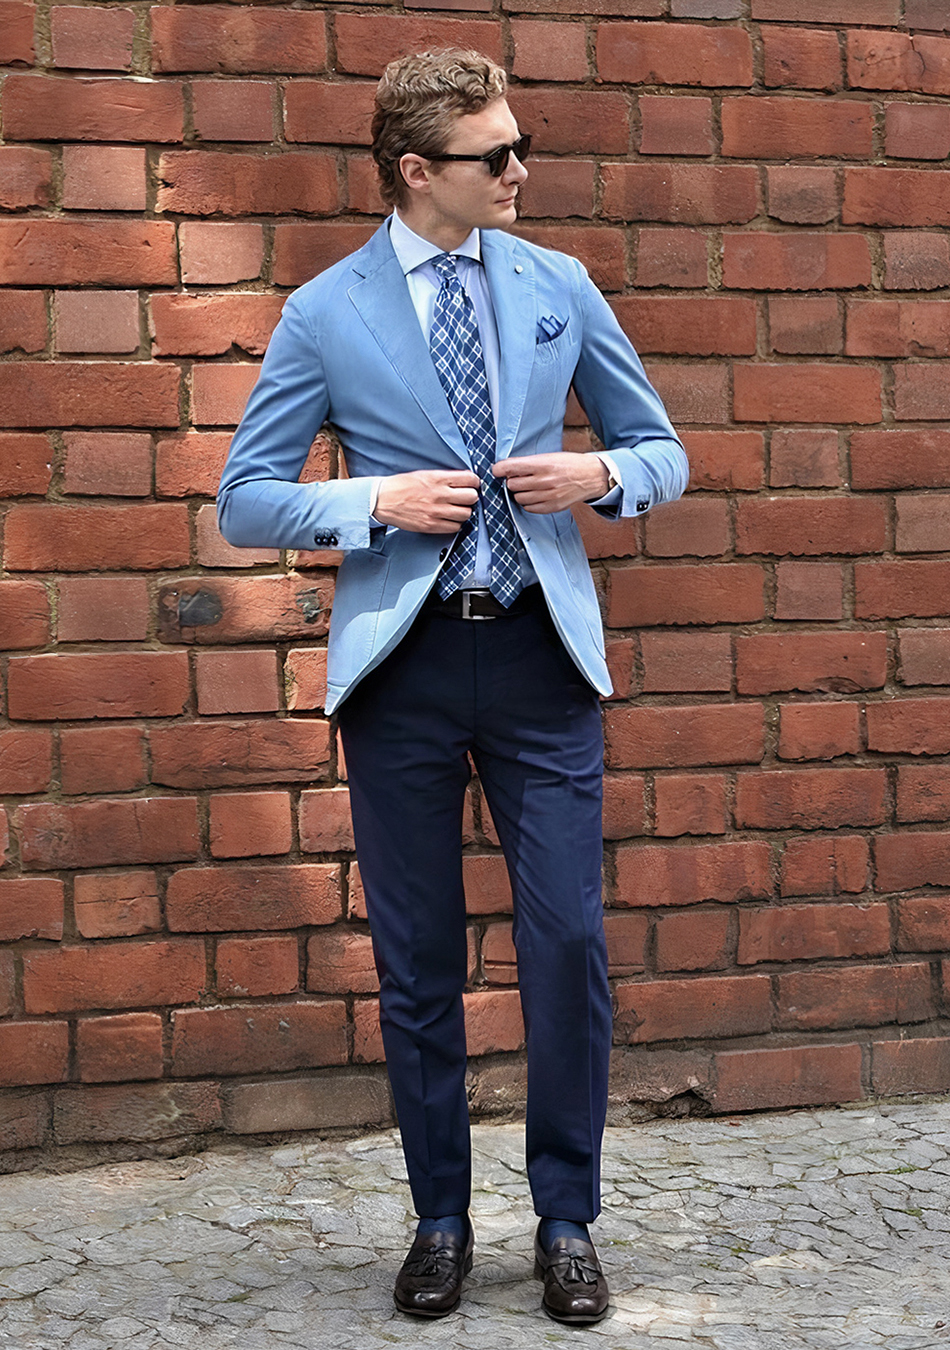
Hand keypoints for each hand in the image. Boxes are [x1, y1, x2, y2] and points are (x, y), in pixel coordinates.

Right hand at [374, 470, 479, 532]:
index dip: (474, 483)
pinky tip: (448, 519)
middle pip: (472, 497)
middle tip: (465, 498)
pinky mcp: (431, 525)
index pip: (470, 480)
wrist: (382, 500)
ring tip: (456, 510)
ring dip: (463, 512)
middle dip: (470, 497)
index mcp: (438, 479)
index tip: (472, 485)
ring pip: (466, 514)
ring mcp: (436, 511)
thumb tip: (463, 481)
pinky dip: (455, 524)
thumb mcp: (424, 474)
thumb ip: (444, 478)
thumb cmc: (401, 486)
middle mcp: (440, 495)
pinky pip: (455, 527)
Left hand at [492, 453, 609, 512]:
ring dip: (520, 492)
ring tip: (529, 486)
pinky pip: (528, 508)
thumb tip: (504, 469)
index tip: (497, 470)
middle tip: (520, 477)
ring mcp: (548, 496)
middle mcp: (545, 480)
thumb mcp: (548, 456)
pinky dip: (528, 502)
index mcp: (543, 464)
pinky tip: (535, 495)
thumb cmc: (568, 464)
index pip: (511, 468)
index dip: (499, 469)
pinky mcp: (552, 507)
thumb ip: (527, 463)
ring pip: (518, 497)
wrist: (591, 476)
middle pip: (512, 484)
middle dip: (512, 480)